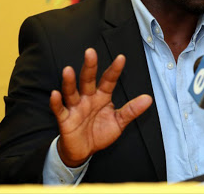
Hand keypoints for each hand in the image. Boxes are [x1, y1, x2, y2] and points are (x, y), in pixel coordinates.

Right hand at [49, 48, 151, 167]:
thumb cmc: (100, 132)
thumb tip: (148, 98)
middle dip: (89, 67)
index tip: (121, 58)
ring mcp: (75, 107)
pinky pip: (59, 109)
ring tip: (68, 70)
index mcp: (102, 96)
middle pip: (87, 80)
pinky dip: (56, 102)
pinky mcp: (64, 119)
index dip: (114, 70)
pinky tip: (55, 94)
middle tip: (90, 52)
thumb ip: (132, 110)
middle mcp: (88, 98)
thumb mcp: (119, 122)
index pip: (109, 80)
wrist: (83, 151)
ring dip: (69, 82)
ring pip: (71, 92)